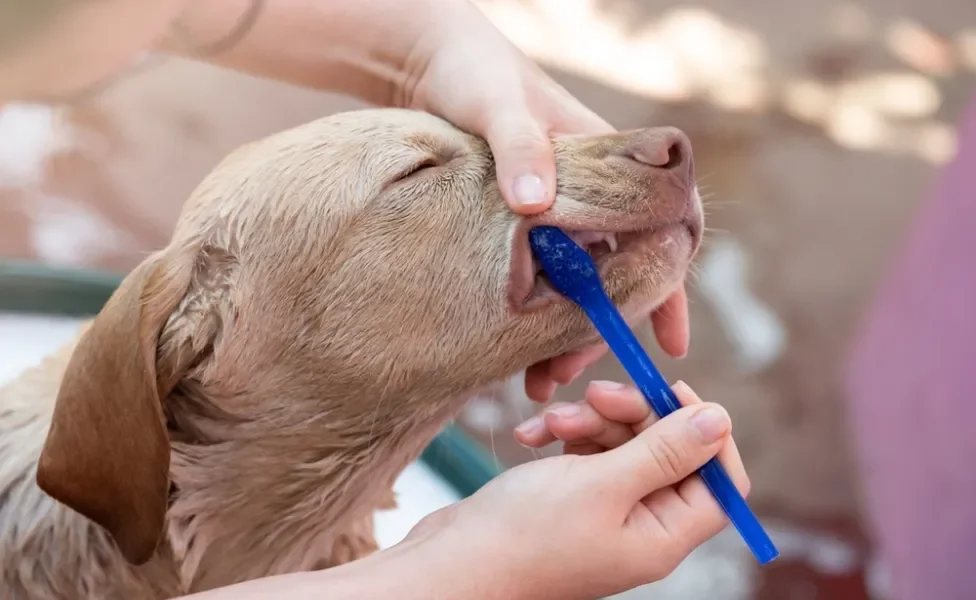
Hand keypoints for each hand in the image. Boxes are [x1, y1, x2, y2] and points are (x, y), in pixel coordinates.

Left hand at [398, 0, 690, 397]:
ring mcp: (558, 209)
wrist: (427, 61)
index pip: (666, 223)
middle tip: (568, 371)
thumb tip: (535, 201)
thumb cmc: (472, 71)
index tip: (670, 337)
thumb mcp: (495, 105)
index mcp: (607, 160)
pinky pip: (541, 277)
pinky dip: (534, 316)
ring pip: (581, 281)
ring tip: (540, 381)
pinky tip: (512, 352)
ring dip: (567, 332)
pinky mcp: (522, 224)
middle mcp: (590, 190)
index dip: (672, 282)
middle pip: (620, 269)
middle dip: (605, 326)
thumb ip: (518, 146)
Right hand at [404, 381, 748, 599]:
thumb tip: (720, 420)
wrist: (453, 561)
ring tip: (551, 423)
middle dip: (631, 416)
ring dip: (589, 422)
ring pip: (623, 444)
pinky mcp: (572, 497)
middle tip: (596, 395)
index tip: (671, 390)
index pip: (720, 480)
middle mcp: (641, 525)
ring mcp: (605, 511)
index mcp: (663, 535)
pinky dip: (563, 437)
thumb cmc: (524, 534)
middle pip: (666, 451)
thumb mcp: (602, 483)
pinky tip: (530, 435)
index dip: (703, 431)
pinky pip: (587, 453)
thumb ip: (665, 450)